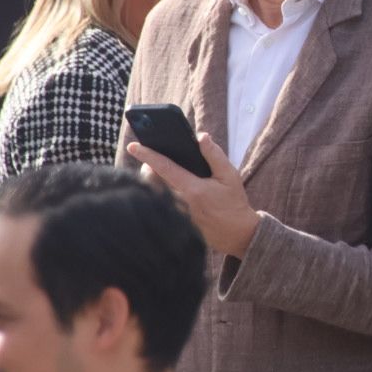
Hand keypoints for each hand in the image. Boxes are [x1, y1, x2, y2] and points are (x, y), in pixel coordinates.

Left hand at [126, 133, 259, 256]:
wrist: (237, 234)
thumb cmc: (233, 202)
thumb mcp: (230, 176)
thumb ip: (215, 155)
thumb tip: (201, 137)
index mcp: (193, 189)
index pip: (164, 168)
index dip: (148, 155)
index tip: (134, 146)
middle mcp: (181, 203)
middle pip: (152, 182)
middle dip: (147, 168)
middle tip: (152, 161)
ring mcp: (176, 215)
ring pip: (153, 194)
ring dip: (151, 182)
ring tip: (157, 173)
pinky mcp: (176, 223)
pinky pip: (160, 205)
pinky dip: (158, 195)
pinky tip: (166, 190)